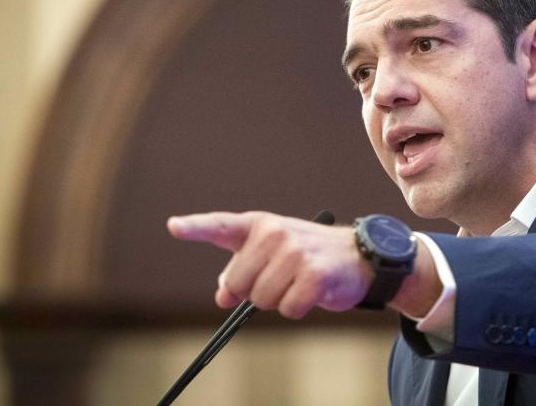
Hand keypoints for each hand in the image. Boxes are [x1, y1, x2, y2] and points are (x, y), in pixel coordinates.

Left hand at [167, 211, 372, 318]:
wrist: (362, 256)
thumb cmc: (311, 256)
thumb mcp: (274, 255)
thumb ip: (243, 270)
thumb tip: (222, 295)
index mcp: (261, 225)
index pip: (222, 226)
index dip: (195, 227)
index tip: (174, 226)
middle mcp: (275, 233)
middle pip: (239, 285)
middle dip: (256, 292)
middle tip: (283, 279)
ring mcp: (295, 251)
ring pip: (262, 300)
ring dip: (280, 300)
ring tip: (300, 282)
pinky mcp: (313, 273)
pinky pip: (288, 309)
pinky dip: (299, 308)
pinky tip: (314, 291)